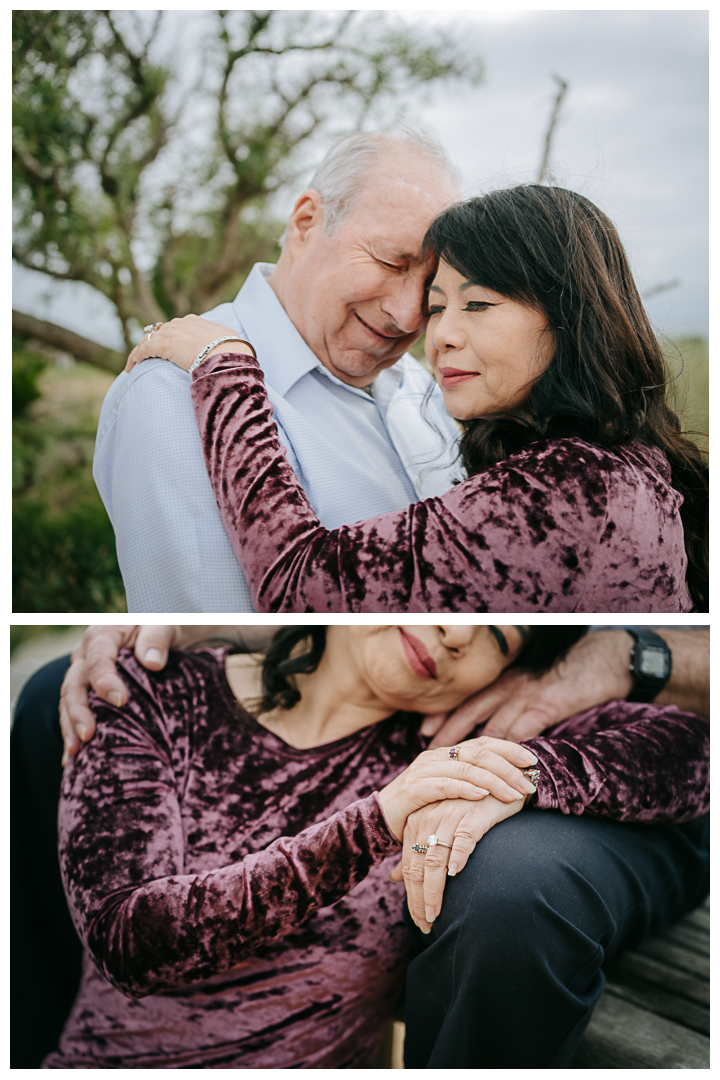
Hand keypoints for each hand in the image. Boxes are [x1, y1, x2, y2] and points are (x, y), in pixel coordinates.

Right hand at [59, 625, 181, 763]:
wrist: (167, 637)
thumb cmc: (167, 629)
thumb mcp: (167, 626)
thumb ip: (158, 638)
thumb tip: (152, 662)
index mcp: (104, 634)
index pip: (98, 658)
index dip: (105, 680)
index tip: (120, 701)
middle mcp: (87, 654)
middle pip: (75, 683)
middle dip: (78, 711)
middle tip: (88, 735)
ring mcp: (84, 674)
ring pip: (69, 700)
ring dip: (70, 726)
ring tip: (76, 752)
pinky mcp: (88, 692)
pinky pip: (73, 712)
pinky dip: (72, 733)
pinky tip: (73, 758)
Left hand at [125, 315, 253, 372]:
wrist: (226, 354)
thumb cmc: (232, 353)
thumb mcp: (227, 343)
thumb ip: (222, 344)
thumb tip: (233, 351)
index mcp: (195, 321)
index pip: (177, 327)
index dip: (170, 336)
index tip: (167, 346)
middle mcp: (180, 323)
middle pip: (160, 331)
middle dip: (153, 342)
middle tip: (147, 354)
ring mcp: (170, 332)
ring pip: (148, 339)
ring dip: (140, 350)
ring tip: (134, 363)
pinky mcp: (162, 344)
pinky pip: (142, 350)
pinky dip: (134, 358)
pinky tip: (131, 367)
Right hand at [377, 736, 537, 840]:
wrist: (379, 821)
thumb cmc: (421, 810)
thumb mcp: (449, 794)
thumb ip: (472, 784)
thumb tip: (510, 785)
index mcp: (446, 754)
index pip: (482, 743)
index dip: (508, 749)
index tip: (532, 761)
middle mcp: (435, 757)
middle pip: (478, 752)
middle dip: (507, 767)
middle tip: (528, 783)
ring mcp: (423, 770)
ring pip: (465, 767)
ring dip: (493, 780)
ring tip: (513, 793)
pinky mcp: (413, 788)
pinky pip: (443, 784)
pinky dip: (465, 788)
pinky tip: (482, 795)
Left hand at [389, 794, 525, 931]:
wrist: (496, 782)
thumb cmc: (466, 808)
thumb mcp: (436, 827)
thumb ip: (415, 850)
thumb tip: (394, 878)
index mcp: (416, 823)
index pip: (409, 867)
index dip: (411, 897)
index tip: (419, 920)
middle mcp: (428, 820)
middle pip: (418, 868)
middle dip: (419, 901)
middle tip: (425, 925)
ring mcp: (449, 817)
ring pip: (435, 860)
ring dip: (434, 891)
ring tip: (435, 916)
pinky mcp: (472, 815)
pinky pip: (462, 840)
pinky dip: (458, 858)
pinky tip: (456, 875)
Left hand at [420, 631, 633, 745]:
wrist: (604, 660)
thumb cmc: (571, 676)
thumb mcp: (537, 686)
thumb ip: (518, 705)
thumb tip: (502, 733)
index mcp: (506, 682)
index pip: (468, 699)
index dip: (446, 715)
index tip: (425, 731)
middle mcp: (511, 686)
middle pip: (472, 711)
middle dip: (449, 733)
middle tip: (430, 752)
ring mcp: (529, 695)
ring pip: (495, 725)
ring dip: (476, 750)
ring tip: (460, 770)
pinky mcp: (549, 704)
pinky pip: (525, 729)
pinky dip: (511, 748)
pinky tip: (501, 766)